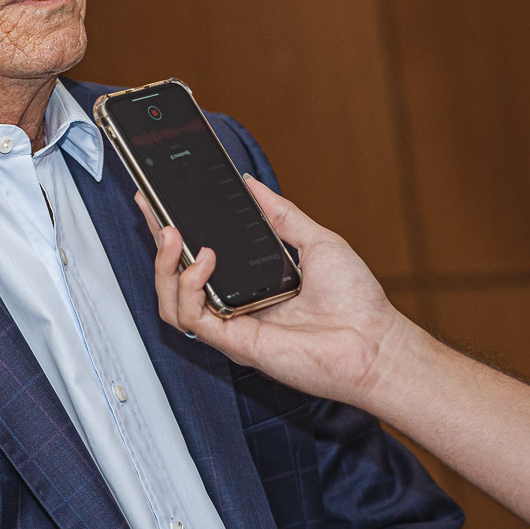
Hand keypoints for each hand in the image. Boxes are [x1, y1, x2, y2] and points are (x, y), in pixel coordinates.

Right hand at [140, 176, 408, 408]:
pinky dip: (190, 286)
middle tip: (153, 210)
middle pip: (176, 278)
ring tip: (172, 233)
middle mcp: (236, 306)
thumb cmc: (357, 302)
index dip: (174, 232)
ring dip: (165, 266)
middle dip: (158, 244)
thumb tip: (252, 185)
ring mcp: (233, 326)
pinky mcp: (235, 343)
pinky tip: (205, 260)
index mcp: (250, 284)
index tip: (159, 201)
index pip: (198, 257)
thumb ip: (280, 214)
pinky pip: (192, 317)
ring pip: (173, 301)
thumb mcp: (316, 240)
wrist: (376, 341)